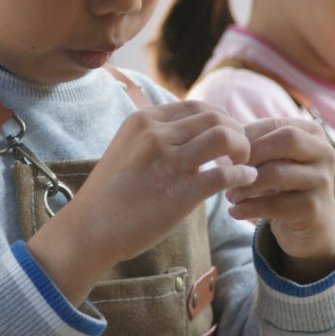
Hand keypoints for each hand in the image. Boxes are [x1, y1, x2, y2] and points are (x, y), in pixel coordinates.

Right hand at [26, 100, 258, 303]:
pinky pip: (224, 175)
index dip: (221, 119)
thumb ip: (156, 136)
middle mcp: (156, 135)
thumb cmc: (110, 194)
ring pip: (224, 137)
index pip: (197, 106)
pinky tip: (244, 180)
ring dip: (243, 148)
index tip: (227, 136)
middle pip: (215, 117)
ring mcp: (168, 163)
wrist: (89, 229)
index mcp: (143, 120)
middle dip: (237, 131)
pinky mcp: (179, 193)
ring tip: (243, 163)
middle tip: (241, 150)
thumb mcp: (127, 148)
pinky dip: (242, 175)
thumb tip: (192, 134)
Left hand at [224, 117, 334, 281]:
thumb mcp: (275, 160)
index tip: (227, 153)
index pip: (274, 124)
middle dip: (251, 155)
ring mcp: (322, 181)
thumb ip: (256, 145)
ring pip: (276, 173)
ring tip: (230, 194)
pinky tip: (234, 211)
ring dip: (245, 185)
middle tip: (228, 171)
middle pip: (285, 140)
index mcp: (313, 133)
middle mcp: (325, 153)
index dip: (246, 137)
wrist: (310, 228)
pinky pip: (274, 205)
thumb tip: (224, 137)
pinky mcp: (314, 209)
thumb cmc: (284, 186)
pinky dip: (248, 208)